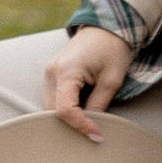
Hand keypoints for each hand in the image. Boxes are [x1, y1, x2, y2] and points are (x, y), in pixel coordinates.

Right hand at [43, 25, 131, 139]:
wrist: (106, 27)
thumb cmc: (112, 50)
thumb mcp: (111, 80)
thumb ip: (99, 105)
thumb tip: (91, 129)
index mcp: (67, 70)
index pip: (65, 110)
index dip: (80, 126)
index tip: (97, 135)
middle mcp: (51, 72)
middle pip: (52, 112)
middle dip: (71, 125)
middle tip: (94, 131)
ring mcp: (49, 72)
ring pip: (50, 108)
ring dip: (67, 118)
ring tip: (89, 119)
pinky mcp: (52, 74)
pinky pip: (53, 99)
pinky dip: (65, 109)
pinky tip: (82, 108)